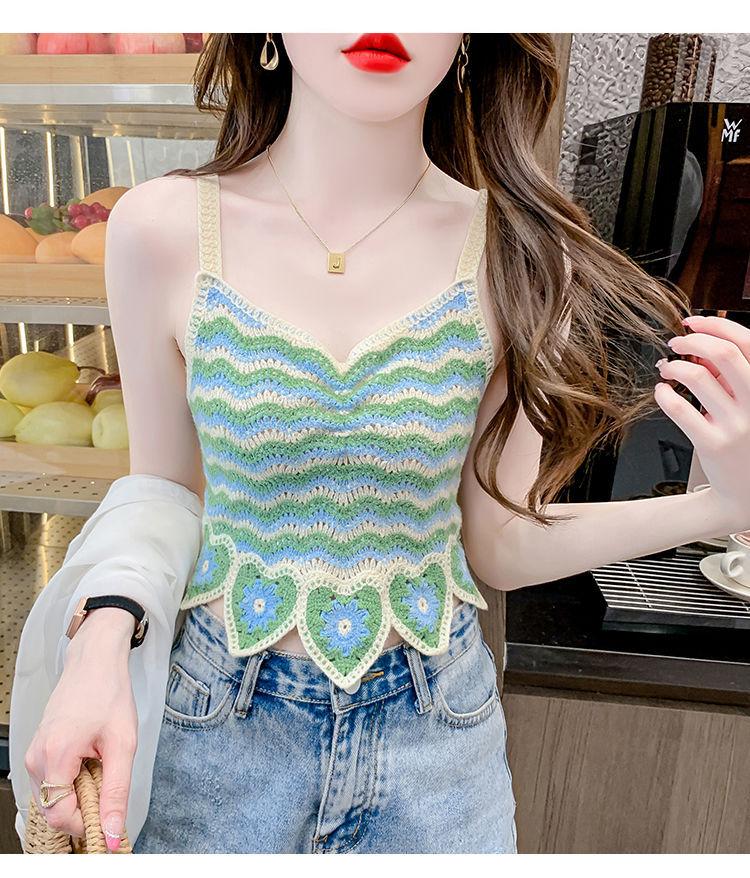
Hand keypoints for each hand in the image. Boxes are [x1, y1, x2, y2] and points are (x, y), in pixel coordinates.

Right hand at [24, 608, 136, 850]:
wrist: (95, 661)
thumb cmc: (109, 693)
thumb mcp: (123, 744)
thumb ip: (117, 792)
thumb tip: (112, 833)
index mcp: (55, 755)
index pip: (59, 816)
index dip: (86, 825)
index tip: (109, 822)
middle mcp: (36, 757)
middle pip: (56, 809)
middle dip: (85, 807)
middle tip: (110, 780)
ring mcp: (34, 754)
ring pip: (55, 797)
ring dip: (81, 792)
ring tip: (102, 763)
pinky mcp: (39, 750)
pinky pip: (54, 781)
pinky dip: (74, 780)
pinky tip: (92, 759)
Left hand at [654, 315, 749, 533]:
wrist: (747, 493)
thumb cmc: (747, 442)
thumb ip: (731, 376)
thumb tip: (701, 349)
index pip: (748, 342)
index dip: (715, 325)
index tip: (693, 322)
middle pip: (722, 354)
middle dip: (692, 341)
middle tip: (676, 343)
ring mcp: (736, 425)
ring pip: (698, 377)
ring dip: (675, 366)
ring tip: (668, 368)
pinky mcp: (712, 444)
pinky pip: (680, 408)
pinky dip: (665, 393)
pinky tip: (662, 391)